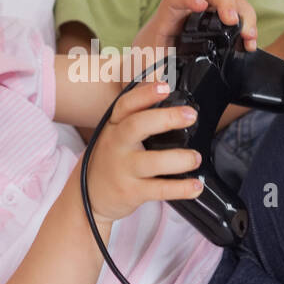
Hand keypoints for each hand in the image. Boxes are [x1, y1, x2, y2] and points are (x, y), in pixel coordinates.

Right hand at [82, 78, 207, 223]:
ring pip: (152, 162)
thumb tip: (169, 97)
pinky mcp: (130, 192)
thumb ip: (136, 119)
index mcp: (114, 126)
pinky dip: (180, 188)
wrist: (88, 197)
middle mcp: (116, 145)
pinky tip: (195, 186)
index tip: (164, 86)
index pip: (126, 105)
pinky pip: (159, 190)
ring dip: (178, 159)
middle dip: (166, 118)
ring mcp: (123, 169)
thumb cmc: (109, 161)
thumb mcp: (115, 136)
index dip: (145, 94)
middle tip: (190, 115)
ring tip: (195, 158)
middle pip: (137, 126)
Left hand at [131, 0, 257, 83]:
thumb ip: (155, 82)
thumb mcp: (145, 77)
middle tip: (233, 22)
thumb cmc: (142, 70)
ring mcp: (201, 17)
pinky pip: (233, 15)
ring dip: (242, 13)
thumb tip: (167, 91)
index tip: (201, 6)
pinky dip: (245, 25)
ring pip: (226, 0)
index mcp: (164, 21)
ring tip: (249, 37)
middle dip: (225, 1)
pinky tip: (249, 43)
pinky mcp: (214, 26)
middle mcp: (185, 13)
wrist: (142, 70)